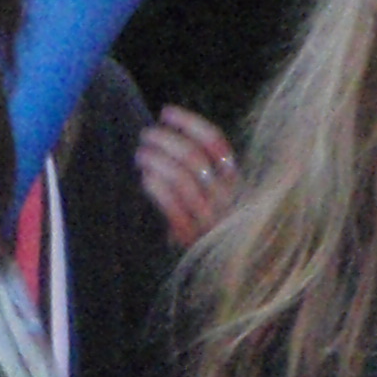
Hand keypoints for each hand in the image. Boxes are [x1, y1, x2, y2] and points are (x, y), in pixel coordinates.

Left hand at [135, 106, 241, 248]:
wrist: (220, 264)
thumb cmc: (208, 218)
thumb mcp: (212, 189)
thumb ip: (198, 165)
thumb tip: (167, 132)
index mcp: (235, 178)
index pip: (216, 143)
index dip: (189, 123)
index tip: (165, 112)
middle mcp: (228, 195)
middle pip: (195, 158)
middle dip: (166, 141)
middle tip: (146, 135)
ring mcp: (211, 216)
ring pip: (183, 179)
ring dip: (157, 161)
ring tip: (141, 154)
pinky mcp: (193, 235)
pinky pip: (174, 207)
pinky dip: (158, 188)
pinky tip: (145, 178)